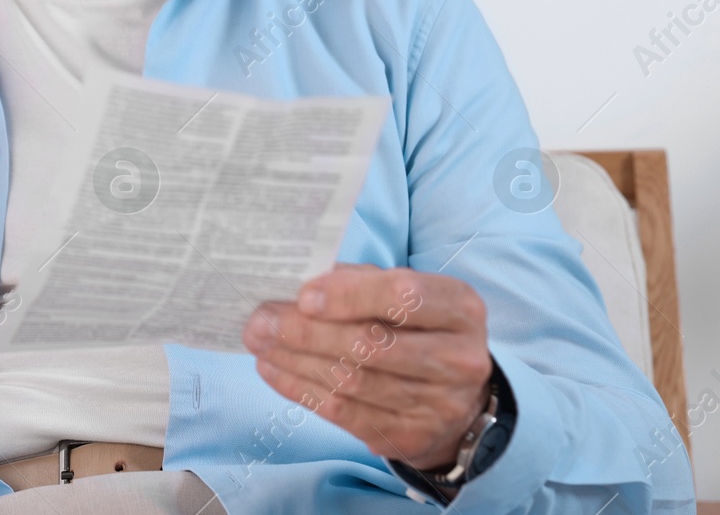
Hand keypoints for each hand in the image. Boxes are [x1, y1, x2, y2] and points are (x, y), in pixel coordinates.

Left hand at [241, 263, 492, 471]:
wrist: (457, 399)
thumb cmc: (417, 329)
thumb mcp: (405, 294)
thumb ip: (361, 282)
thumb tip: (304, 287)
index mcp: (460, 309)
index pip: (405, 296)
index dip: (350, 295)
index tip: (304, 297)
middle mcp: (458, 359)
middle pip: (371, 345)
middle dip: (306, 332)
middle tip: (260, 321)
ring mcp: (439, 405)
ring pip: (353, 382)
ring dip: (295, 361)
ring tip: (259, 343)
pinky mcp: (411, 437)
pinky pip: (345, 413)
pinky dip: (301, 390)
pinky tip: (273, 370)